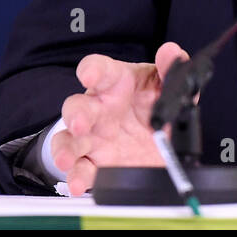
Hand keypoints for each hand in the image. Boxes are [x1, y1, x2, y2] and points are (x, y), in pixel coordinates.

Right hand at [51, 42, 190, 195]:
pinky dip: (77, 177)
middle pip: (77, 106)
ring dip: (65, 149)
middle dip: (75, 114)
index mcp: (117, 84)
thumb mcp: (167, 87)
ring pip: (68, 140)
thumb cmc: (155, 105)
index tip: (89, 74)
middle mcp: (99, 109)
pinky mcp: (95, 164)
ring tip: (67, 160)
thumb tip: (171, 52)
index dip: (92, 69)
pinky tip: (80, 183)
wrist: (162, 144)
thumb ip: (170, 69)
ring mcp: (94, 138)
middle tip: (81, 124)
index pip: (100, 70)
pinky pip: (80, 170)